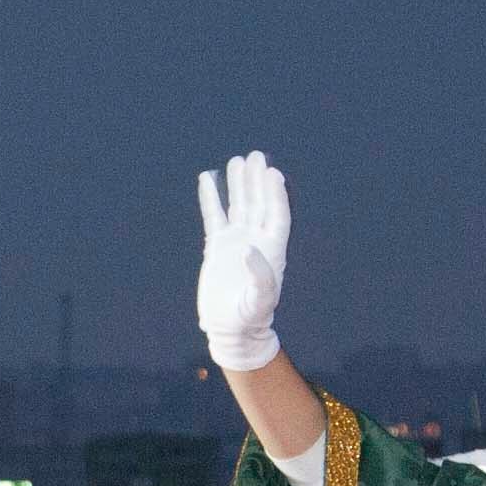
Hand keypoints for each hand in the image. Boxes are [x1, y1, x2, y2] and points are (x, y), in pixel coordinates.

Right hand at [195, 149, 291, 372]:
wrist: (229, 328)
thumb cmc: (249, 317)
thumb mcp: (259, 301)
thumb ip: (260, 277)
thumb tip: (249, 249)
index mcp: (273, 250)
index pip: (277, 214)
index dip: (276, 194)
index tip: (272, 173)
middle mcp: (257, 240)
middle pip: (259, 203)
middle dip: (257, 180)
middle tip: (255, 156)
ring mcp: (236, 241)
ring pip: (238, 205)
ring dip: (238, 184)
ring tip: (237, 162)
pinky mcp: (217, 246)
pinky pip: (214, 216)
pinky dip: (210, 198)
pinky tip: (207, 179)